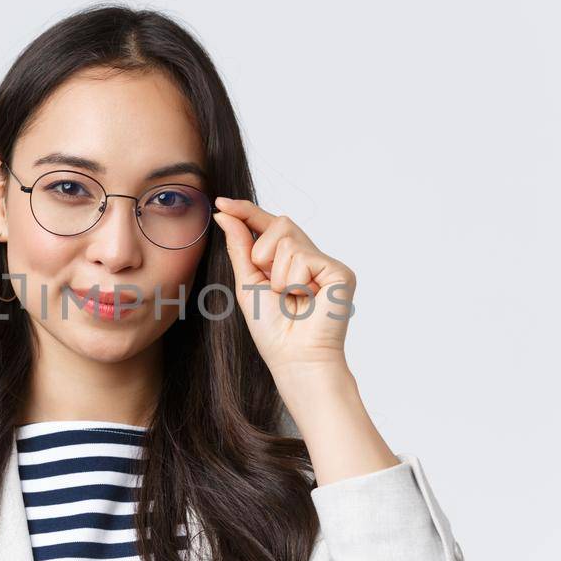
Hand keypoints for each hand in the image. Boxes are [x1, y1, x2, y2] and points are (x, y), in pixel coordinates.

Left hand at [211, 197, 356, 375]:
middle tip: (273, 286)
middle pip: (280, 224)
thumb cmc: (273, 329)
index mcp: (288, 260)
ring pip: (288, 241)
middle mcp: (309, 257)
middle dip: (263, 252)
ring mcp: (326, 264)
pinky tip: (307, 300)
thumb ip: (239, 247)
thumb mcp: (247, 283)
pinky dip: (295, 281)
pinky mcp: (340, 271)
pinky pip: (304, 257)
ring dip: (278, 274)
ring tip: (291, 298)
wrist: (295, 358)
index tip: (221, 202)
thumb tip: (224, 214)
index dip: (246, 211)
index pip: (268, 226)